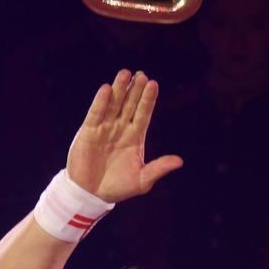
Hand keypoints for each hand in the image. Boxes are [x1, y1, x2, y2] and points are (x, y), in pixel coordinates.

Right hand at [67, 70, 181, 202]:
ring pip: (113, 104)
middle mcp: (120, 128)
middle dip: (135, 89)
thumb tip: (179, 161)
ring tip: (126, 73)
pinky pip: (96, 113)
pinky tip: (107, 89)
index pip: (143, 113)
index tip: (154, 84)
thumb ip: (158, 168)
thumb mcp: (142, 180)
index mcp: (135, 137)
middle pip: (129, 104)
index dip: (148, 99)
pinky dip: (101, 102)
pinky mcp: (89, 132)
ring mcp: (104, 128)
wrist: (91, 194)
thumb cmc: (118, 187)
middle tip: (141, 74)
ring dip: (119, 89)